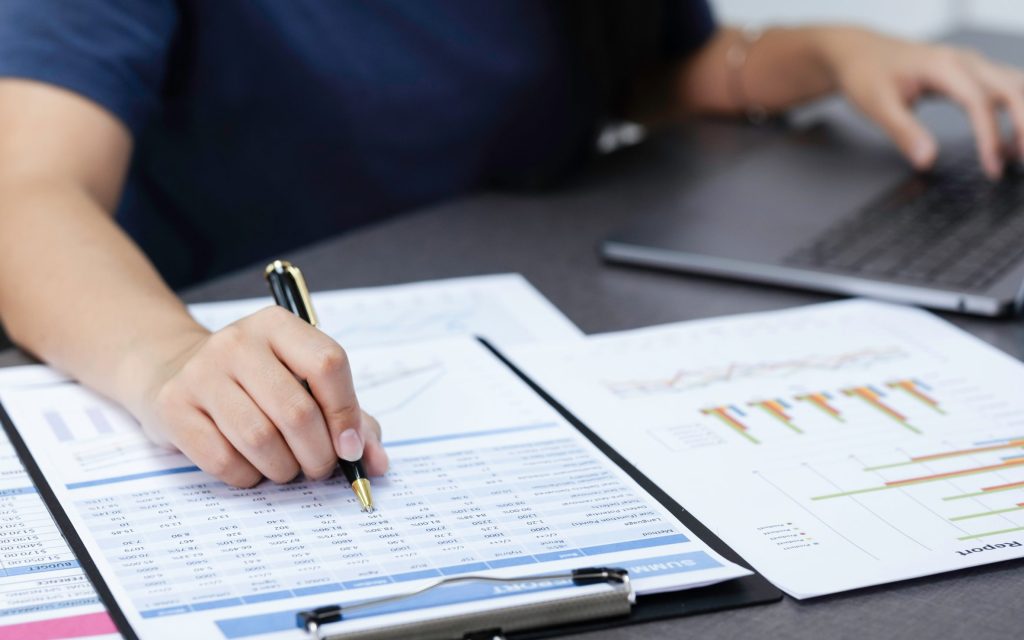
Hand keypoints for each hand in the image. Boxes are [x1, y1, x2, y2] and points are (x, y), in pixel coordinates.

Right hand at [135, 306, 387, 486]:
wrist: (174, 369)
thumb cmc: (257, 381)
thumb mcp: (303, 381)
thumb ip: (348, 417)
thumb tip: (376, 463)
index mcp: (278, 325)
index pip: (327, 365)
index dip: (346, 414)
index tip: (351, 448)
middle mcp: (238, 342)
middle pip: (297, 411)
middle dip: (318, 454)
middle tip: (318, 467)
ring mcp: (201, 373)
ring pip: (260, 441)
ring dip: (283, 469)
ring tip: (286, 468)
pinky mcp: (174, 407)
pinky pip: (223, 460)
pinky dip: (247, 477)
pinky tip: (251, 467)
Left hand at [816, 28, 1023, 178]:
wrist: (861, 52)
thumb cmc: (867, 74)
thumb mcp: (877, 105)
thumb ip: (903, 132)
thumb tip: (928, 161)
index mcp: (943, 66)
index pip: (979, 101)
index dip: (990, 136)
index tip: (992, 167)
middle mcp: (966, 61)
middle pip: (1012, 90)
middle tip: (1019, 163)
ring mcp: (973, 64)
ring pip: (1017, 86)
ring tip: (1017, 156)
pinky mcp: (974, 72)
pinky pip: (1009, 87)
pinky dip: (1019, 110)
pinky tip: (1012, 139)